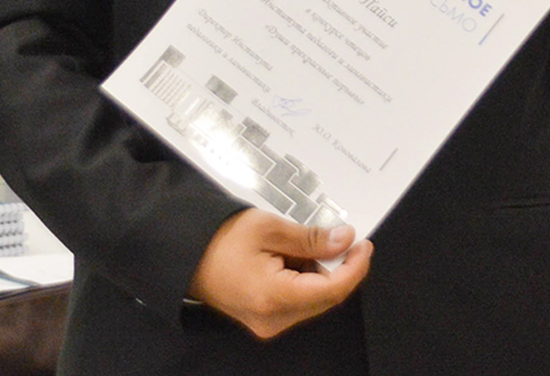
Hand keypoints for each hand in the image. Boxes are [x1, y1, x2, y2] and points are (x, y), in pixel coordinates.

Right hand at [188, 209, 371, 338]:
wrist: (184, 254)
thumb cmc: (220, 238)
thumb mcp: (270, 228)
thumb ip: (311, 238)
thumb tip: (345, 240)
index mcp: (274, 297)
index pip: (332, 289)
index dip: (355, 267)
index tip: (364, 244)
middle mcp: (273, 319)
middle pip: (326, 298)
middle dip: (340, 267)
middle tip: (343, 237)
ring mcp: (268, 323)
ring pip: (314, 300)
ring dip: (322, 272)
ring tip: (310, 242)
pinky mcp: (265, 318)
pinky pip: (299, 301)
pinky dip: (307, 278)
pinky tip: (298, 255)